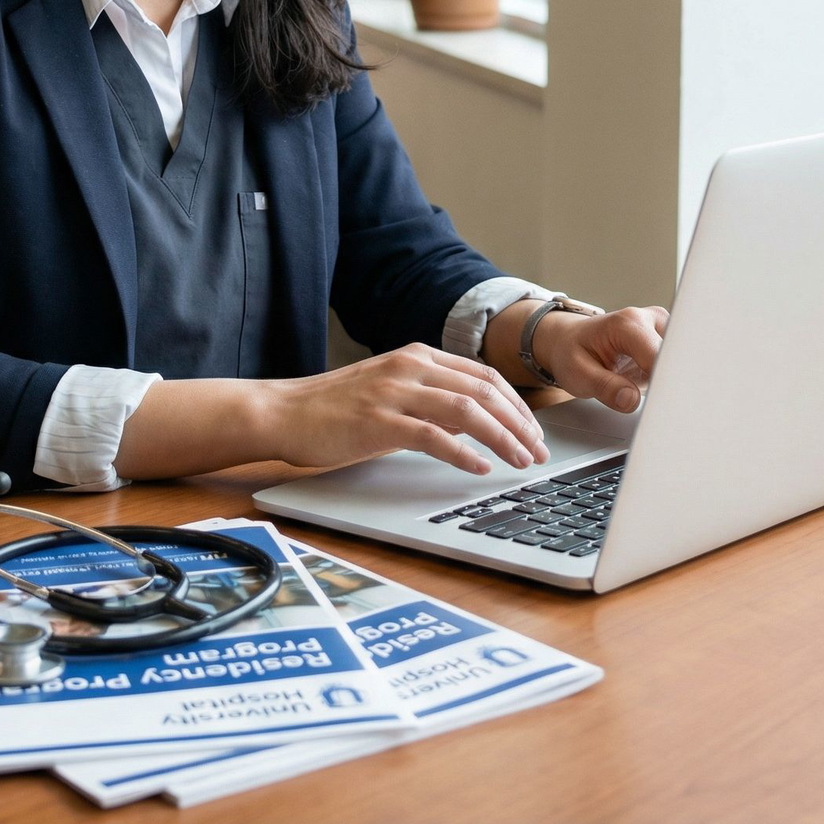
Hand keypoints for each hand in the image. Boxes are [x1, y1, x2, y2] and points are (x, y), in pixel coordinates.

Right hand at [262, 343, 549, 477]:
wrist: (284, 412)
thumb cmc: (334, 408)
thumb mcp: (391, 390)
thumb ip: (431, 398)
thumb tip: (474, 420)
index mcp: (417, 356)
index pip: (484, 375)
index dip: (517, 404)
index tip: (534, 431)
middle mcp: (410, 367)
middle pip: (485, 390)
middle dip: (520, 423)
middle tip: (539, 451)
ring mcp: (395, 392)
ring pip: (468, 409)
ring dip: (503, 437)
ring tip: (521, 461)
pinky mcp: (380, 421)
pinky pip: (434, 436)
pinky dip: (464, 453)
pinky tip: (480, 468)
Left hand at [532, 304, 668, 412]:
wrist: (569, 340)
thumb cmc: (572, 352)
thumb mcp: (577, 374)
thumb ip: (604, 387)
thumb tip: (631, 400)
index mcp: (627, 323)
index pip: (659, 357)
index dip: (663, 384)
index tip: (659, 406)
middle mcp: (649, 319)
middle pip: (677, 358)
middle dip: (670, 385)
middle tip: (655, 406)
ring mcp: (661, 328)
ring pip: (681, 362)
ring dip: (670, 383)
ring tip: (647, 393)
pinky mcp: (666, 340)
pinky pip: (677, 364)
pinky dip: (669, 380)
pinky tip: (653, 387)